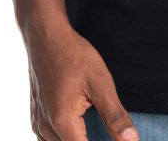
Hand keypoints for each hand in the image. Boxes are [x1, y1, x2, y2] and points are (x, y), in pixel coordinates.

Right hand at [26, 21, 139, 140]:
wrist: (46, 36)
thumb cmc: (74, 55)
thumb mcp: (101, 82)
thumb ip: (115, 115)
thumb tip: (131, 140)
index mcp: (63, 122)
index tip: (113, 139)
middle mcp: (46, 127)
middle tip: (107, 133)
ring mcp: (38, 122)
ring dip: (76, 140)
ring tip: (95, 131)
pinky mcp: (36, 116)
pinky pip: (48, 139)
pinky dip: (63, 138)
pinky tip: (77, 128)